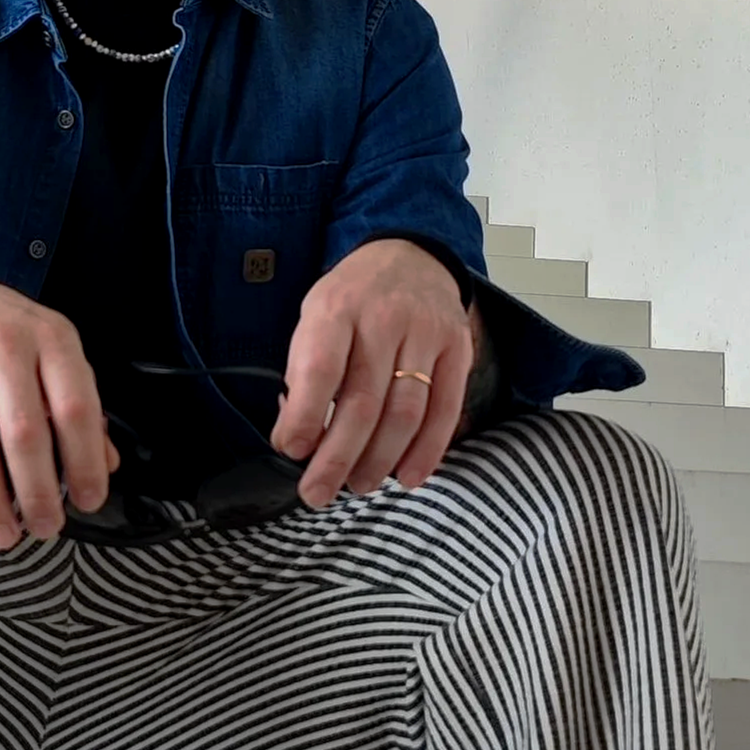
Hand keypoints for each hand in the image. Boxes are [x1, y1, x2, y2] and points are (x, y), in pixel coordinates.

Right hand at [0, 258, 115, 545]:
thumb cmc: (2, 338)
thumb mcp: (50, 356)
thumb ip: (79, 407)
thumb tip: (108, 465)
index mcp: (52, 337)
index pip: (76, 407)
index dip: (84, 461)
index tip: (88, 502)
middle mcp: (4, 339)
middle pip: (24, 431)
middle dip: (37, 491)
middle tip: (44, 530)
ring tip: (1, 535)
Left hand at [271, 239, 483, 507]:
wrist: (411, 255)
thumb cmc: (352, 299)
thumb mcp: (314, 316)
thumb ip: (305, 371)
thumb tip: (298, 436)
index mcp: (337, 309)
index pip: (320, 369)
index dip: (304, 416)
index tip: (291, 451)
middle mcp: (384, 320)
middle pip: (363, 402)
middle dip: (337, 457)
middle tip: (318, 494)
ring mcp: (426, 334)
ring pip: (405, 412)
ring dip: (380, 460)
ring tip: (359, 485)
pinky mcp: (458, 350)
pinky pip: (446, 409)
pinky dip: (428, 450)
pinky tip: (408, 477)